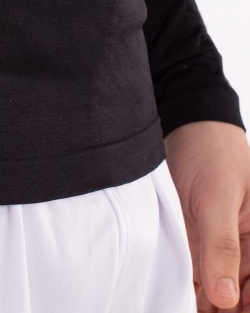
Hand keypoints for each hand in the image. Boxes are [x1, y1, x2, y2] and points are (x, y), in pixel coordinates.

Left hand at [164, 120, 249, 312]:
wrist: (187, 128)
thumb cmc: (212, 154)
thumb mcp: (217, 198)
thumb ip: (221, 246)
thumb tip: (226, 299)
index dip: (243, 306)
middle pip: (242, 297)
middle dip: (226, 311)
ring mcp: (225, 249)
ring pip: (223, 295)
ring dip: (207, 307)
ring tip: (184, 308)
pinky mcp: (200, 245)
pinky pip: (200, 279)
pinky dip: (194, 294)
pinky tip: (179, 302)